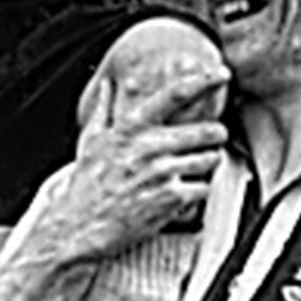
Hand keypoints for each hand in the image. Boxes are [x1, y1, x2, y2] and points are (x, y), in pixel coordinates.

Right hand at [57, 73, 226, 257]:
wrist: (80, 225)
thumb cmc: (87, 185)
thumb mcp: (92, 141)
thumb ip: (103, 109)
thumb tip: (106, 86)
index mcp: (131, 129)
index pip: (174, 95)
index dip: (203, 81)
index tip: (221, 74)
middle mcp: (148, 148)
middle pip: (206, 131)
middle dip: (216, 134)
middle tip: (213, 138)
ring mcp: (161, 174)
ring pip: (210, 160)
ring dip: (209, 163)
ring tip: (195, 166)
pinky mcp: (171, 200)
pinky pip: (204, 189)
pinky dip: (198, 191)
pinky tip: (184, 191)